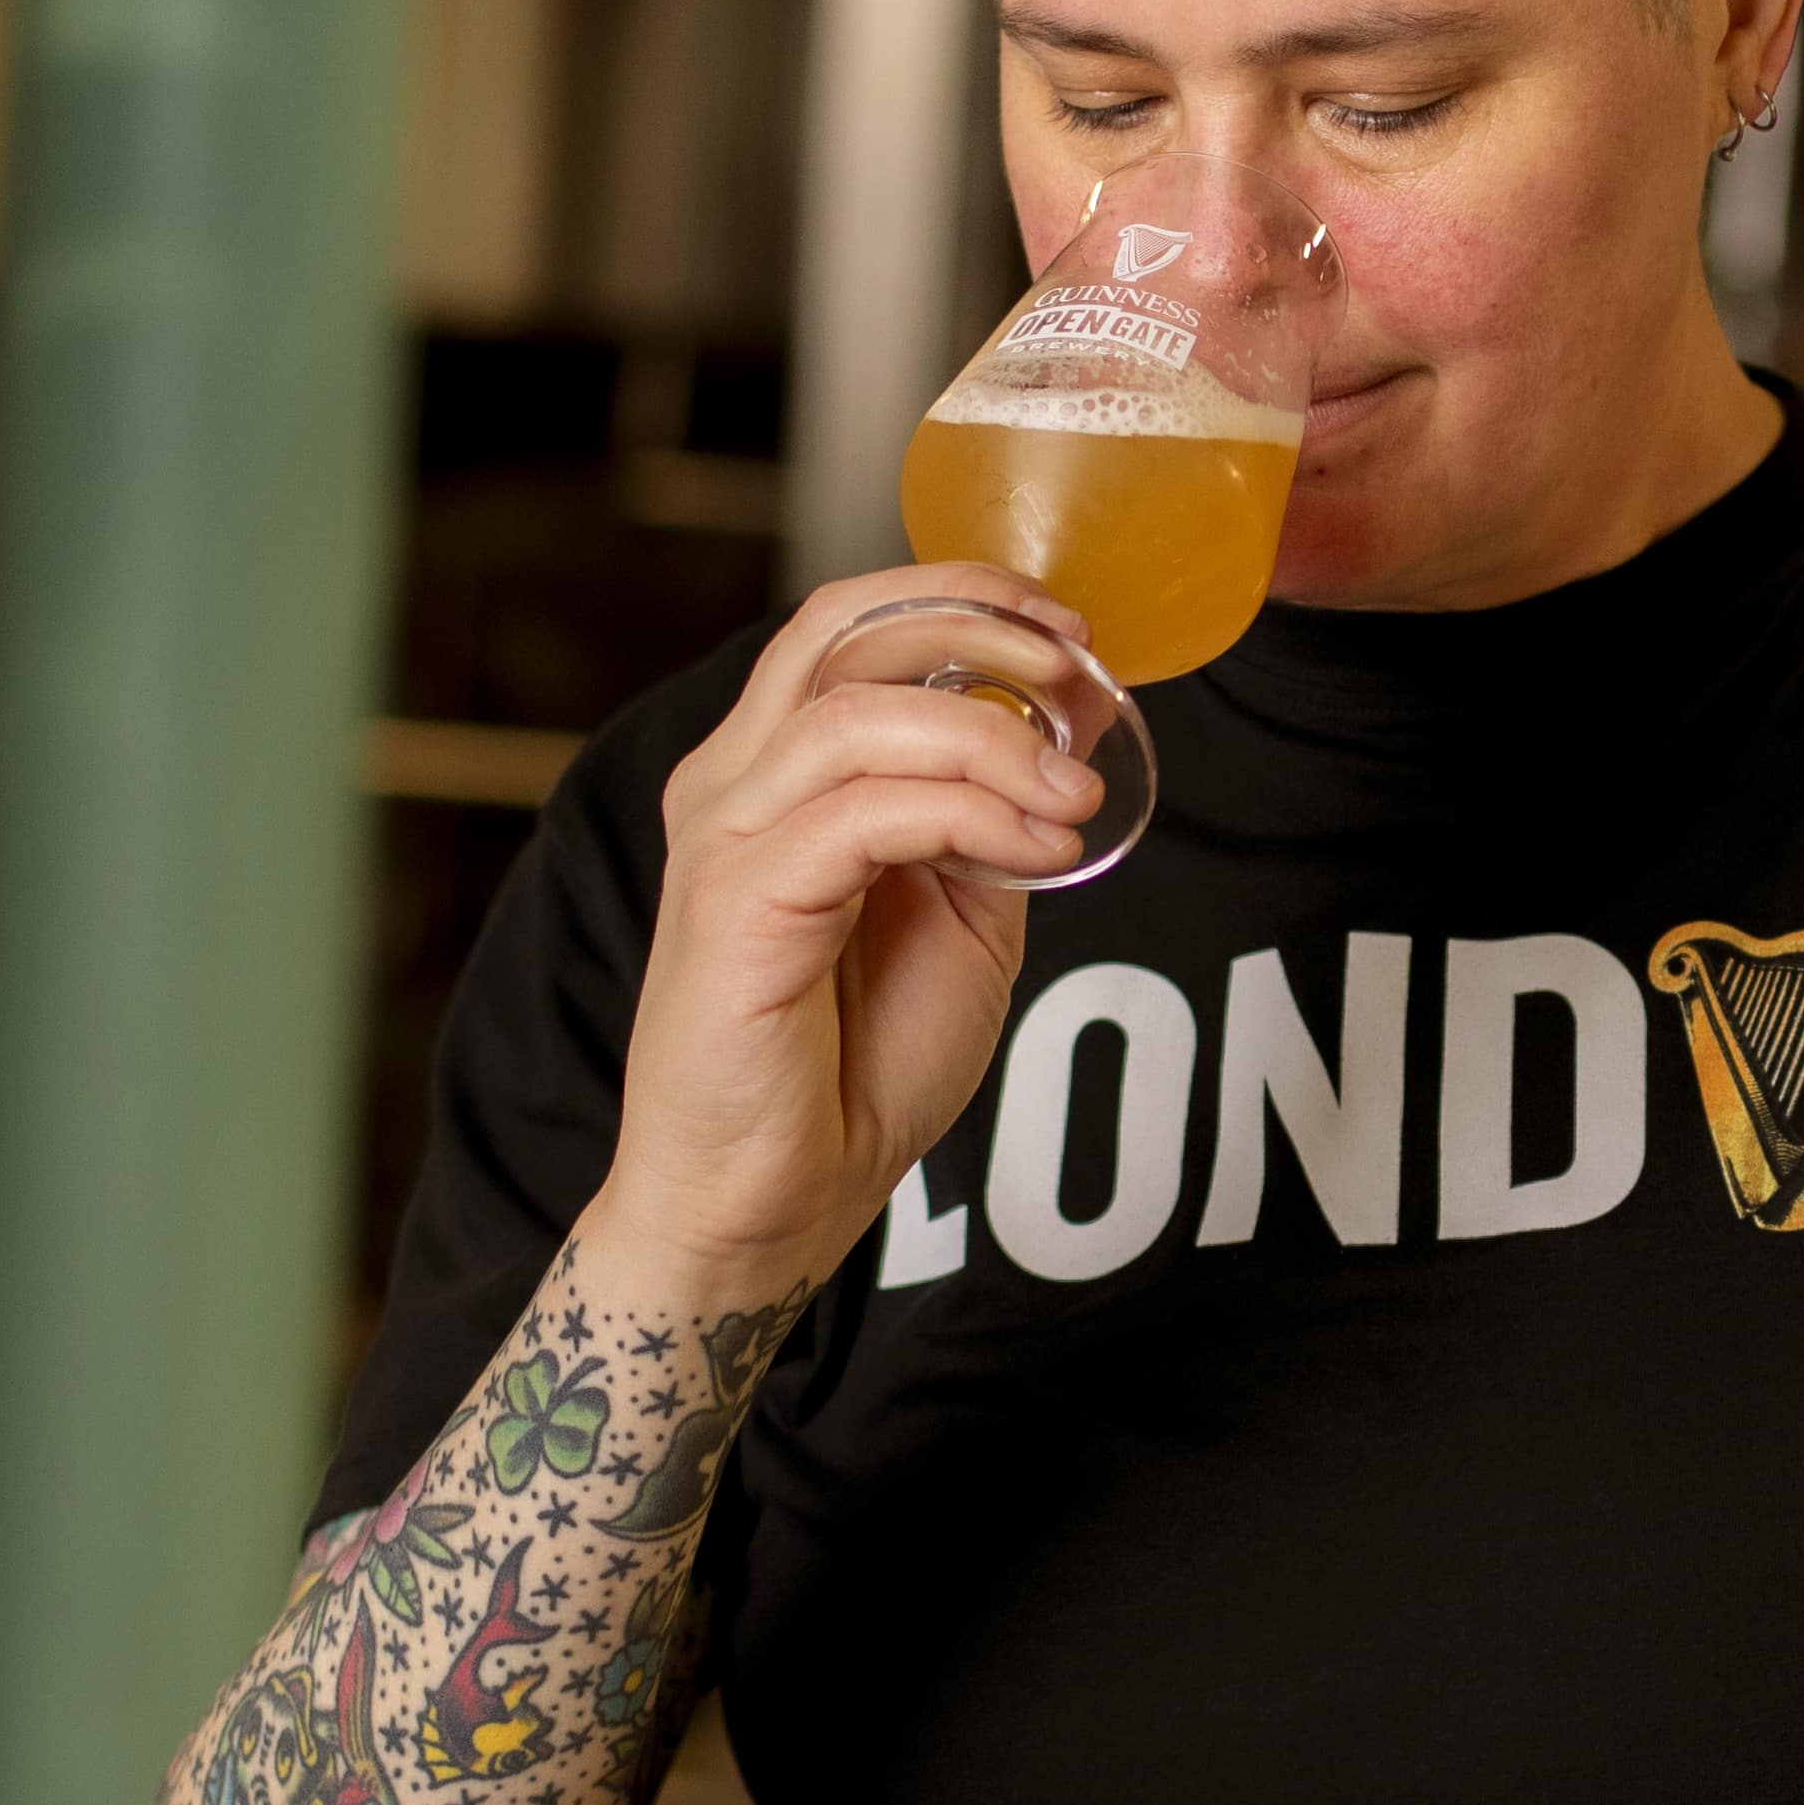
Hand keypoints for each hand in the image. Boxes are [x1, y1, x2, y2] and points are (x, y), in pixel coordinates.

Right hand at [576, 565, 1104, 1317]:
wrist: (769, 1203)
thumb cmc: (848, 1069)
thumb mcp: (957, 921)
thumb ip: (983, 827)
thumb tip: (1053, 755)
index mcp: (775, 772)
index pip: (851, 625)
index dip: (963, 601)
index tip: (1070, 635)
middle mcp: (733, 783)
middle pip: (842, 631)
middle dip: (976, 627)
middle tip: (1078, 670)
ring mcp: (725, 837)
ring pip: (863, 714)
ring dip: (995, 742)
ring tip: (1075, 801)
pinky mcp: (737, 903)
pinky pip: (868, 813)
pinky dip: (972, 814)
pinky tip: (1038, 851)